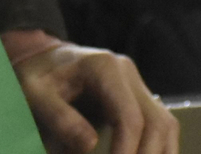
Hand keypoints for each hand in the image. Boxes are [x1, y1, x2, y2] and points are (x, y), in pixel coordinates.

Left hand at [12, 44, 177, 153]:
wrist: (41, 57)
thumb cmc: (36, 74)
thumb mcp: (35, 93)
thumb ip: (59, 117)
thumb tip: (91, 146)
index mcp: (104, 67)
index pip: (130, 117)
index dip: (128, 151)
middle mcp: (128, 73)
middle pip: (157, 122)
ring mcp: (136, 84)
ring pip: (166, 124)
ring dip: (158, 153)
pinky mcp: (138, 96)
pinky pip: (160, 125)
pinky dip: (157, 148)